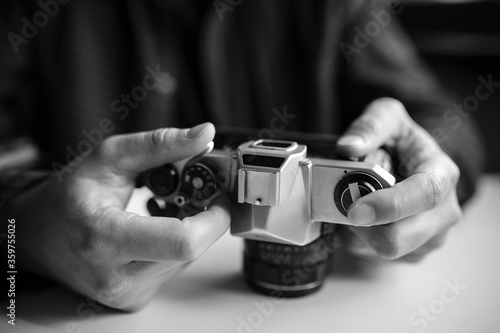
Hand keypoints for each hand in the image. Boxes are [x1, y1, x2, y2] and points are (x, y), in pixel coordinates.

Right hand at [6, 123, 229, 309]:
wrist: (39, 237)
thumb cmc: (68, 198)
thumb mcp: (109, 159)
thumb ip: (160, 145)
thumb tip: (203, 134)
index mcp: (105, 238)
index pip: (183, 242)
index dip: (214, 218)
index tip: (218, 195)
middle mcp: (117, 276)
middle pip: (191, 248)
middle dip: (202, 215)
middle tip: (190, 190)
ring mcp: (127, 293)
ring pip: (187, 257)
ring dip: (188, 227)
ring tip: (163, 204)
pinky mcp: (135, 298)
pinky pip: (175, 266)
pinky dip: (176, 241)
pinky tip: (158, 223)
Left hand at [336, 98, 460, 261]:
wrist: (416, 163)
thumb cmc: (403, 142)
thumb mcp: (388, 117)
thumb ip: (370, 126)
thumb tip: (348, 146)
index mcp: (442, 174)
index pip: (423, 196)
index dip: (389, 206)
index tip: (356, 209)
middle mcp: (443, 212)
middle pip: (398, 239)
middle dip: (362, 225)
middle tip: (347, 201)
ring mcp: (430, 238)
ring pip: (379, 250)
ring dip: (358, 231)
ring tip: (359, 203)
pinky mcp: (414, 253)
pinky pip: (374, 256)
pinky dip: (359, 239)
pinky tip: (364, 217)